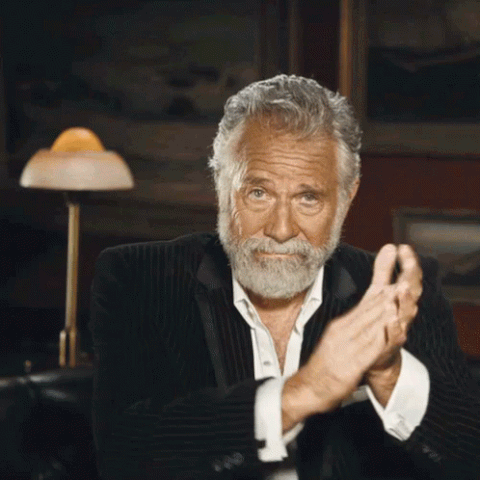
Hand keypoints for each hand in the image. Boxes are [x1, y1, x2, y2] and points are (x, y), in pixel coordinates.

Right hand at [282, 244, 422, 429]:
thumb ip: (350, 327)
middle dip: (386, 297)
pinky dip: (379, 336)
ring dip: (383, 311)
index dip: (381, 293)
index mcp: (341, 327)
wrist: (309, 387)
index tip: (394, 280)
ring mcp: (346, 347)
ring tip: (397, 297)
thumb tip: (365, 316)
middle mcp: (343, 333)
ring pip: (368, 326)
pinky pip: (367, 348)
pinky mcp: (350, 364)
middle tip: (401, 281)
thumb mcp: (336, 340)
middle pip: (367, 312)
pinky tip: (388, 328)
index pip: (363, 308)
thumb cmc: (324, 365)